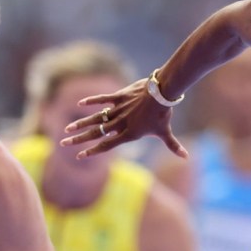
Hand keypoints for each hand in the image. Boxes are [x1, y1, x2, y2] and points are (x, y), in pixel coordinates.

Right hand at [59, 77, 185, 158]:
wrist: (163, 93)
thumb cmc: (164, 115)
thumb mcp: (166, 132)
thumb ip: (173, 146)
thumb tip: (187, 158)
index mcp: (129, 134)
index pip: (107, 145)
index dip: (93, 151)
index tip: (80, 156)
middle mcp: (120, 123)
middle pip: (96, 133)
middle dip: (79, 139)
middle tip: (64, 143)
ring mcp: (118, 109)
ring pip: (96, 118)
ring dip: (81, 123)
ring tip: (68, 129)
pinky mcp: (119, 96)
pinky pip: (103, 100)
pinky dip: (92, 101)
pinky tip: (80, 105)